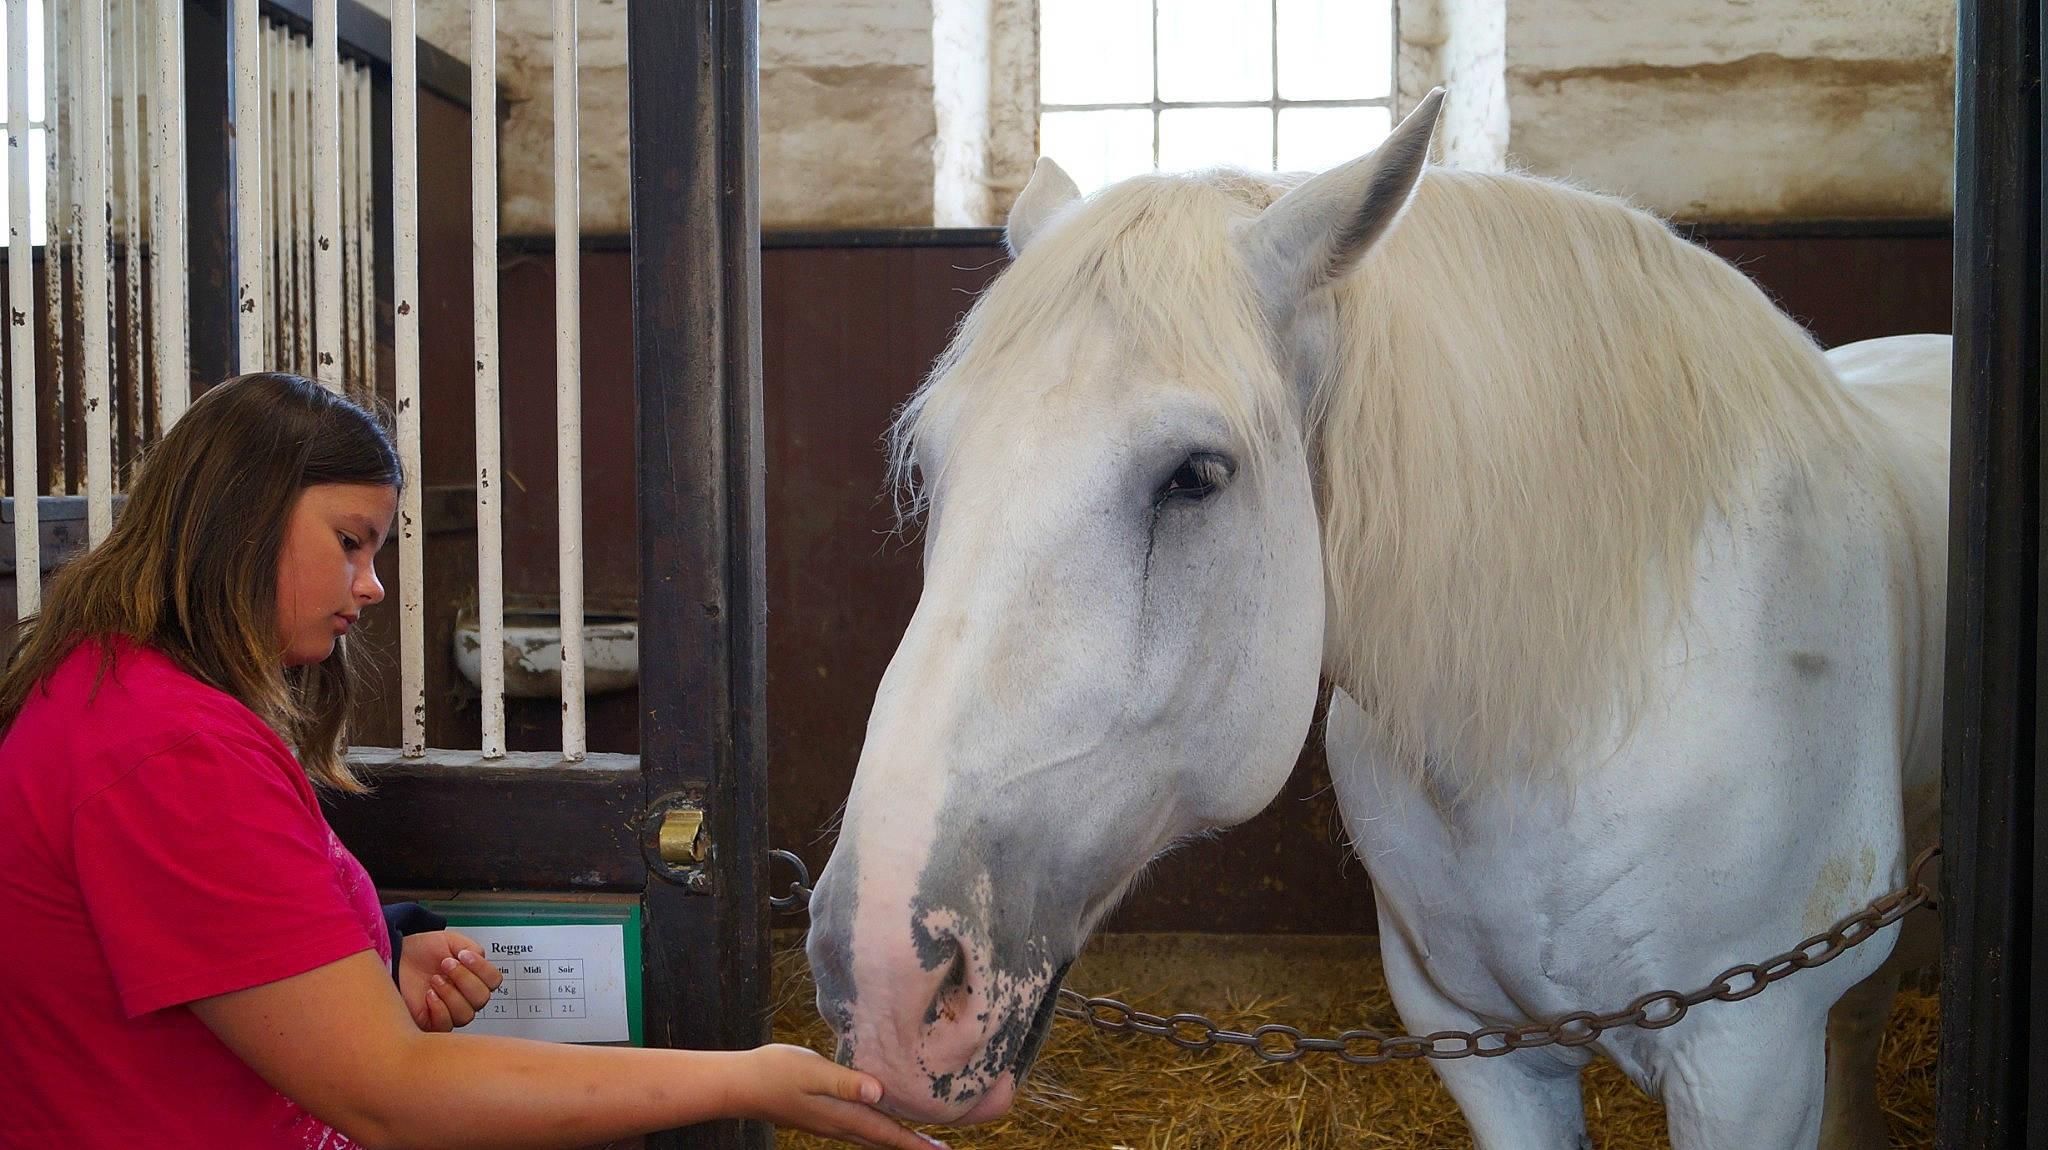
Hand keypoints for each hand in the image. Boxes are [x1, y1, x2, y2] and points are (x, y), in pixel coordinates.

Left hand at [395, 929, 502, 1031]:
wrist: (397, 958)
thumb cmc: (421, 951)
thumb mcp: (450, 940)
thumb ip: (472, 947)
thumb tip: (480, 960)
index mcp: (473, 976)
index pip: (493, 980)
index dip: (482, 968)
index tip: (463, 955)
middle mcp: (465, 996)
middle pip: (482, 998)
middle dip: (464, 978)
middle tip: (445, 964)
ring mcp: (450, 1011)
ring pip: (466, 1014)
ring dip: (451, 993)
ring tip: (434, 979)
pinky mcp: (432, 1022)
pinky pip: (446, 1025)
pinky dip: (439, 1008)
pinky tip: (429, 995)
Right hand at [726, 1044, 948, 1149]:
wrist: (741, 1085)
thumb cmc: (776, 1071)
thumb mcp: (813, 1070)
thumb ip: (846, 1082)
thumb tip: (878, 1092)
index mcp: (843, 1115)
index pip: (888, 1132)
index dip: (916, 1142)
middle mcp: (839, 1125)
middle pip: (883, 1140)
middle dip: (911, 1145)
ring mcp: (828, 1124)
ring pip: (870, 1137)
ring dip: (895, 1140)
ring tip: (917, 1141)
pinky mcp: (820, 1117)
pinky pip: (857, 1130)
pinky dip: (876, 1131)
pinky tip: (878, 1121)